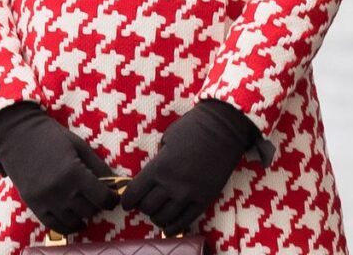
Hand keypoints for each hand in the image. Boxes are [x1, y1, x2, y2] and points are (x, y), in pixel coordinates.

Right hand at [0, 102, 117, 234]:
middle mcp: (60, 191)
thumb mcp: (80, 146)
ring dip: (83, 215)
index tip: (113, 197)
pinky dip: (67, 226)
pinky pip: (54, 226)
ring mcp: (45, 201)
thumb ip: (98, 165)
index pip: (101, 197)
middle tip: (99, 196)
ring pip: (73, 221)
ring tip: (86, 205)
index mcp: (74, 172)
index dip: (111, 199)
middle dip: (98, 205)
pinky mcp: (33, 206)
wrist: (19, 137)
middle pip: (89, 210)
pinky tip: (75, 220)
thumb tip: (115, 181)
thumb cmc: (52, 136)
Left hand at [122, 100, 256, 235]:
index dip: (128, 200)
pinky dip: (172, 227)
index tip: (128, 201)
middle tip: (146, 201)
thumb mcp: (168, 138)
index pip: (134, 194)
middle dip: (143, 206)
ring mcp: (189, 193)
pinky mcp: (204, 199)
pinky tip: (168, 226)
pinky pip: (184, 221)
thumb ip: (158, 160)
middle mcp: (172, 184)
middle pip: (147, 208)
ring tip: (159, 210)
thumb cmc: (194, 126)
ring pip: (163, 218)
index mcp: (159, 166)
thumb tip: (152, 178)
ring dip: (157, 216)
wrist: (225, 126)